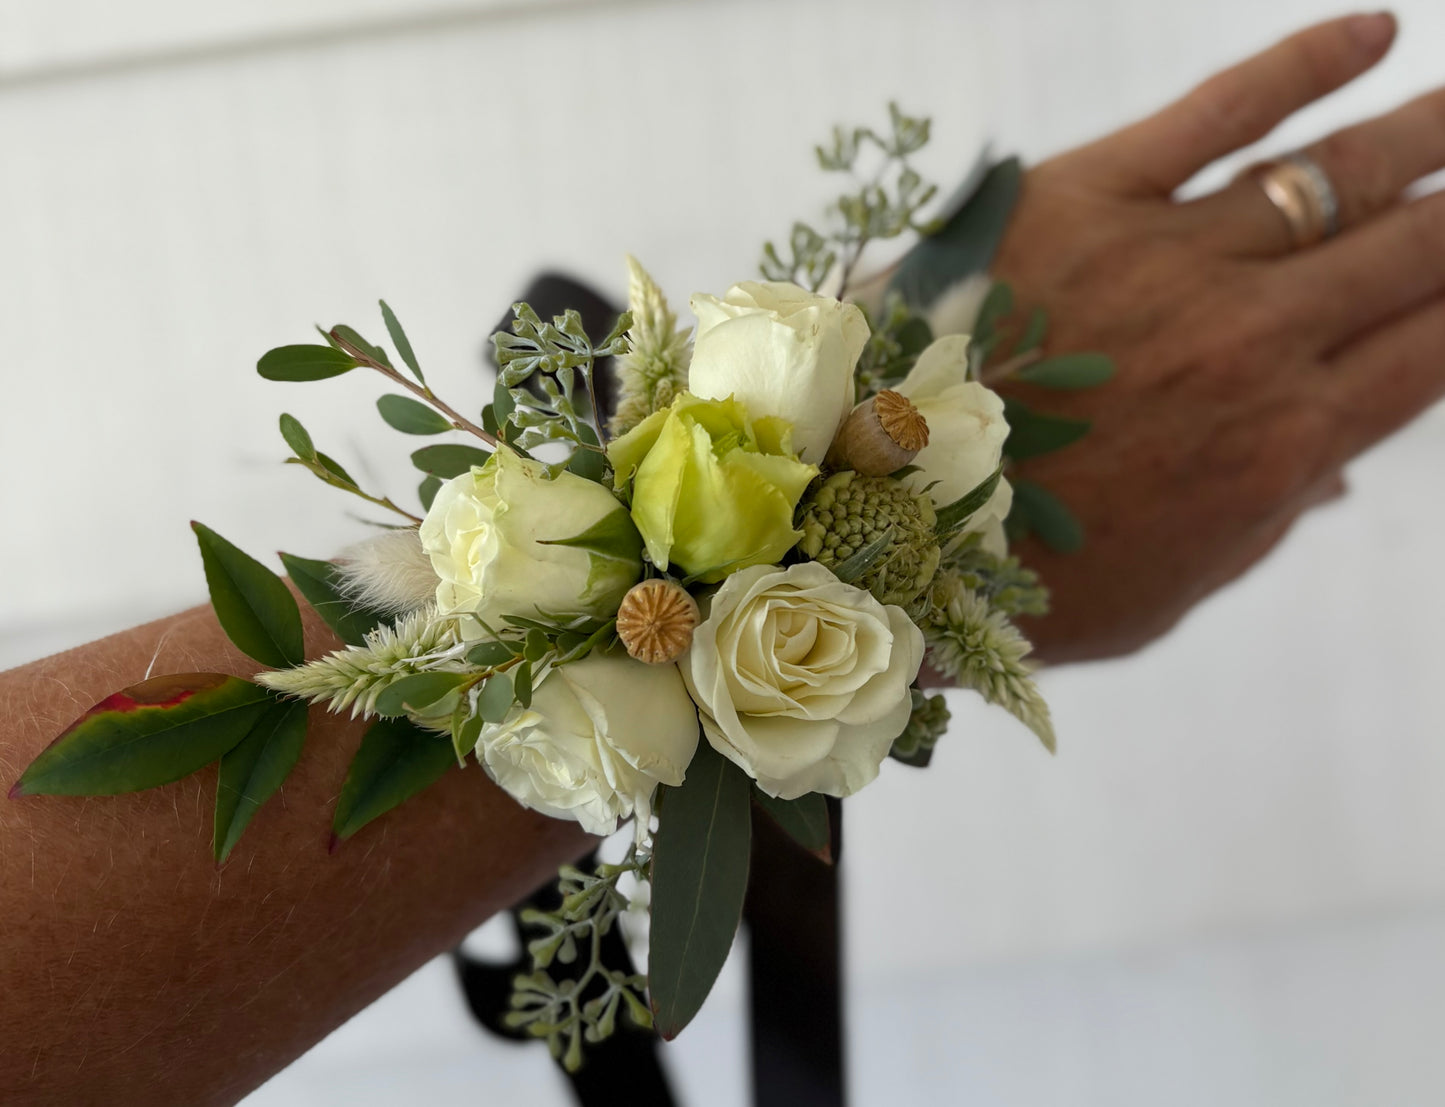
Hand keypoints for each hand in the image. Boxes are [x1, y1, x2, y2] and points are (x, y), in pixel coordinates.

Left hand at [991, 11, 1444, 662]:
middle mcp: (1251, 341)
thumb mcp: (1170, 589)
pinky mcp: (1085, 199)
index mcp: (1282, 444)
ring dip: (1421, 134)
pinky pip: (1217, 113)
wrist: (873, 531)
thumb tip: (1338, 465)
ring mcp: (1171, 262)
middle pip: (1409, 250)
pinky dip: (1304, 65)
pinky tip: (1372, 31)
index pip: (1433, 349)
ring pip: (1335, 175)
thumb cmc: (1029, 587)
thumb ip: (1265, 520)